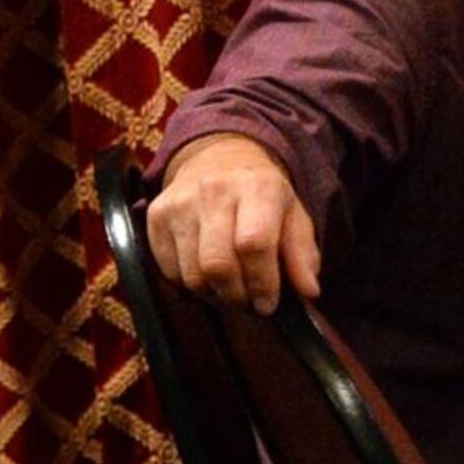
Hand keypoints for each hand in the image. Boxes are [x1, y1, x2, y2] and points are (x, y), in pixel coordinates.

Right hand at [145, 132, 318, 313]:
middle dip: (236, 296)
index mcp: (257, 187)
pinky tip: (206, 277)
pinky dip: (190, 285)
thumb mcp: (294, 217)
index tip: (268, 304)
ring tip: (229, 291)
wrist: (218, 158)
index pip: (253, 245)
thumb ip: (302, 256)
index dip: (262, 283)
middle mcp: (213, 190)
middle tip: (248, 304)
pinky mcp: (156, 215)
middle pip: (217, 264)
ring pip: (192, 274)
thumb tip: (308, 291)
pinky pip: (169, 270)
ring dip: (214, 295)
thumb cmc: (262, 198)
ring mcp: (179, 202)